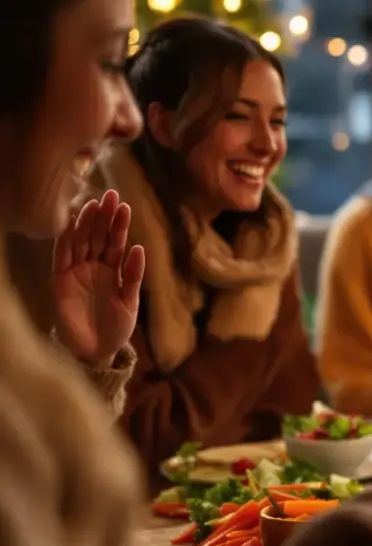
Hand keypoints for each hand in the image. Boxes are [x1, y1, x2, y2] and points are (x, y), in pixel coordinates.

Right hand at [51, 190, 144, 367]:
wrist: (97, 351)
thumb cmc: (115, 326)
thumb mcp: (130, 301)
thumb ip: (134, 276)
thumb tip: (140, 248)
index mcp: (111, 270)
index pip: (114, 242)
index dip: (119, 225)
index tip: (125, 205)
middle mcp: (92, 267)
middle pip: (97, 237)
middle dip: (104, 217)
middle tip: (111, 194)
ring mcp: (75, 272)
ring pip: (80, 242)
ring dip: (86, 224)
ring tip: (94, 204)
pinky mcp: (59, 282)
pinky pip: (62, 257)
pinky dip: (67, 242)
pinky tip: (73, 225)